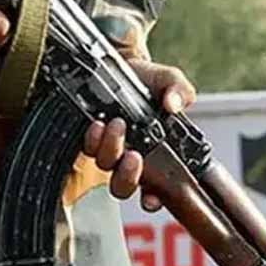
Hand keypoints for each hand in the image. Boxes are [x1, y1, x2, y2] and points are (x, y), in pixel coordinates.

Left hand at [82, 60, 196, 210]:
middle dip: (127, 176)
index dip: (152, 200)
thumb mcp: (170, 82)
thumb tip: (174, 104)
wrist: (125, 65)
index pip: (155, 191)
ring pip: (105, 165)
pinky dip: (92, 139)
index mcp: (156, 155)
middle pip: (123, 186)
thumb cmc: (149, 81)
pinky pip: (86, 148)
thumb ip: (179, 91)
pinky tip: (98, 124)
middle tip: (134, 156)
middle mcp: (131, 157)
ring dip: (110, 150)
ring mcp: (109, 148)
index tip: (151, 198)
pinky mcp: (91, 135)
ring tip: (116, 125)